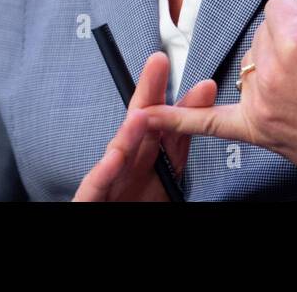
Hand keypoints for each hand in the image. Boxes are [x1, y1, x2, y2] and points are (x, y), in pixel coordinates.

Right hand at [73, 51, 216, 200]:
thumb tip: (202, 123)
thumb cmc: (131, 206)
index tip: (205, 88)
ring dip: (129, 131)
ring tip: (143, 113)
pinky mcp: (91, 200)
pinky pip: (96, 186)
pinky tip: (115, 156)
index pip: (167, 129)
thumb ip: (176, 154)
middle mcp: (127, 165)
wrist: (106, 233)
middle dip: (149, 93)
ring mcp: (108, 181)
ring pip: (117, 152)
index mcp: (148, 162)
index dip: (184, 107)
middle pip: (138, 126)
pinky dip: (104, 171)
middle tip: (160, 62)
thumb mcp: (165, 183)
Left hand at [141, 0, 296, 173]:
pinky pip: (210, 122)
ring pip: (250, 64)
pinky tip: (153, 115)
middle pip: (263, 35)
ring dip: (271, 66)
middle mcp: (273, 73)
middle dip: (288, 40)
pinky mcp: (260, 129)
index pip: (279, 7)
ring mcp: (263, 103)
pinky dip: (180, 119)